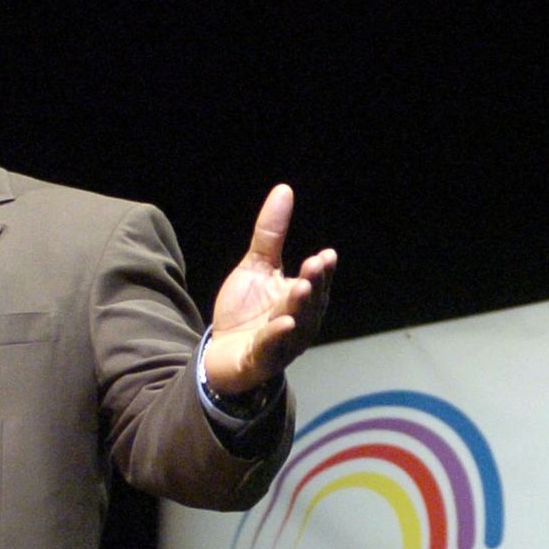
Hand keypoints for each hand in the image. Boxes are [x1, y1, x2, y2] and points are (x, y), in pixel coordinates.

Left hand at [204, 184, 336, 396]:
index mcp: (302, 299)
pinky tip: (284, 323)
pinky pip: (272, 348)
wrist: (222, 352)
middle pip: (311, 302)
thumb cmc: (246, 311)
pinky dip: (279, 336)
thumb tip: (284, 190)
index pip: (318, 282)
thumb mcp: (256, 265)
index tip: (326, 255)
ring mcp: (283, 343)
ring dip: (300, 306)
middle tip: (315, 264)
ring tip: (301, 287)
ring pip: (296, 323)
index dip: (322, 271)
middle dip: (314, 283)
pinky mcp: (261, 359)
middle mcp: (299, 321)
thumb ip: (271, 233)